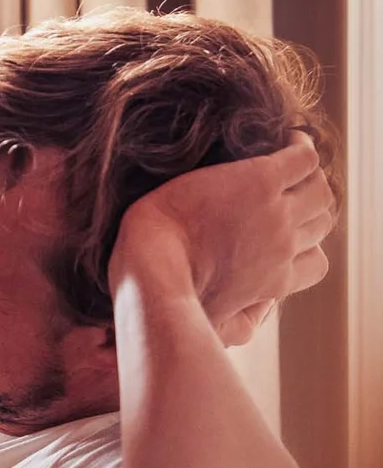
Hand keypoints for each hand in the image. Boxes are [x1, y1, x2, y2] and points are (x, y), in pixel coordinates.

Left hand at [107, 133, 335, 345]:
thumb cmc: (166, 296)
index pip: (315, 263)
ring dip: (308, 176)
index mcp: (275, 282)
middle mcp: (284, 248)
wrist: (148, 267)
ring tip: (287, 164)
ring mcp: (276, 213)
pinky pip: (302, 158)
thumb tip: (259, 319)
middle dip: (306, 209)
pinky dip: (299, 146)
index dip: (302, 247)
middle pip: (320, 222)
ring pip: (319, 190)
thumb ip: (240, 327)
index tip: (282, 234)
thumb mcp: (211, 326)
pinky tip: (286, 140)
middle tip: (284, 192)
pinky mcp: (261, 182)